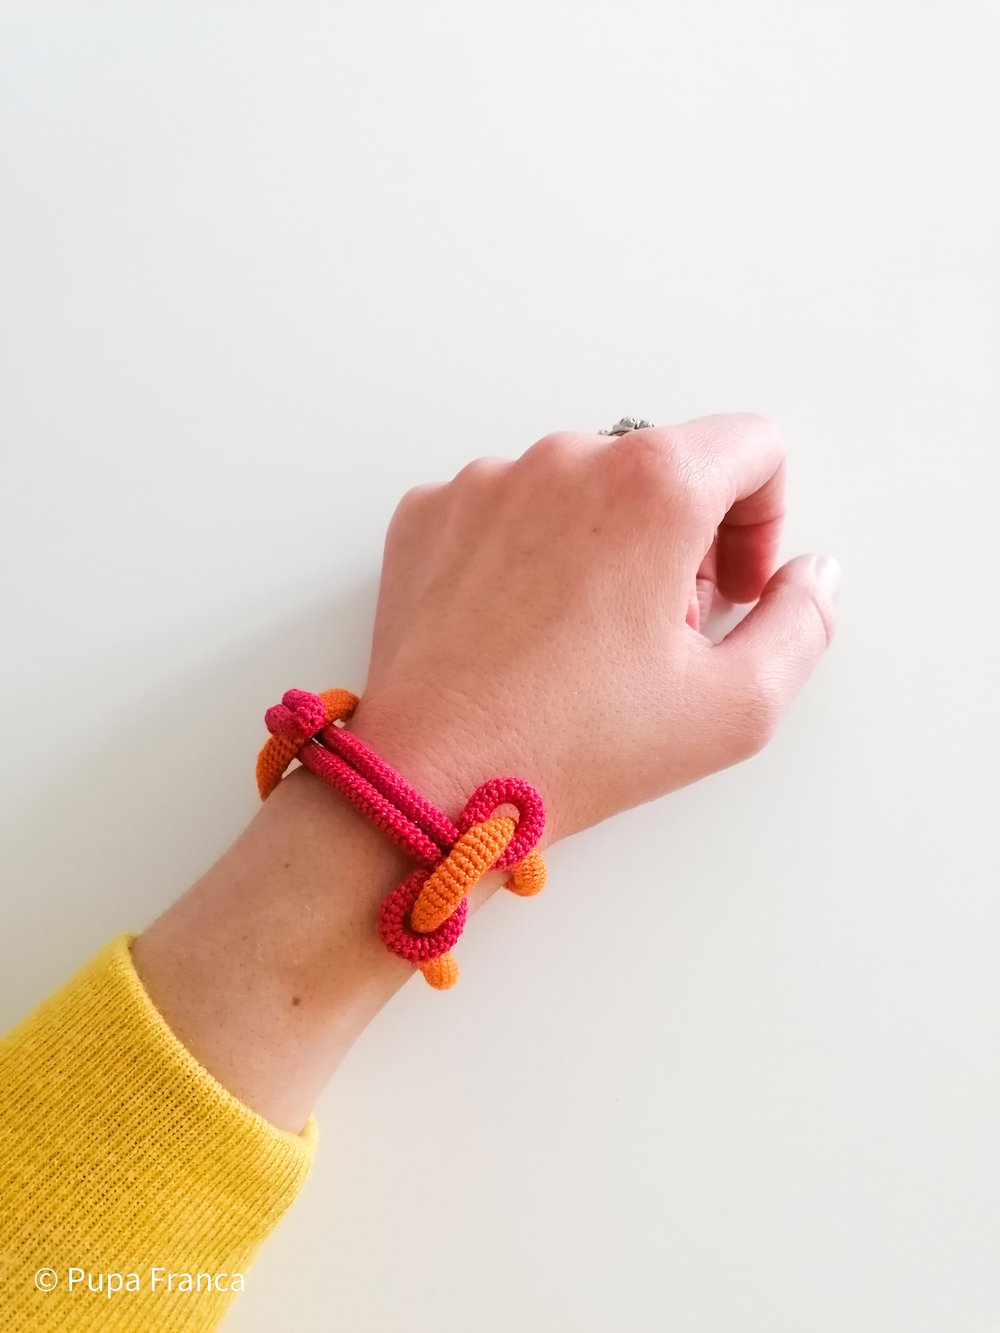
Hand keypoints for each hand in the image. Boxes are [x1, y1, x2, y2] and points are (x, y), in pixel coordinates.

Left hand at [350, 414, 838, 843]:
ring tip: (584, 638)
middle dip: (683, 539)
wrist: (431, 780)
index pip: (751, 446)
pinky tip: (521, 628)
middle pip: (662, 466)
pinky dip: (527, 551)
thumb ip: (804, 622)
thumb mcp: (735, 706)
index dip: (763, 519)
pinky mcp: (429, 513)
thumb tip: (813, 575)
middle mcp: (565, 459)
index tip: (732, 590)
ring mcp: (485, 481)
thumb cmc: (575, 746)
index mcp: (652, 486)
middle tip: (663, 629)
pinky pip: (504, 507)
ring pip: (579, 486)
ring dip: (603, 542)